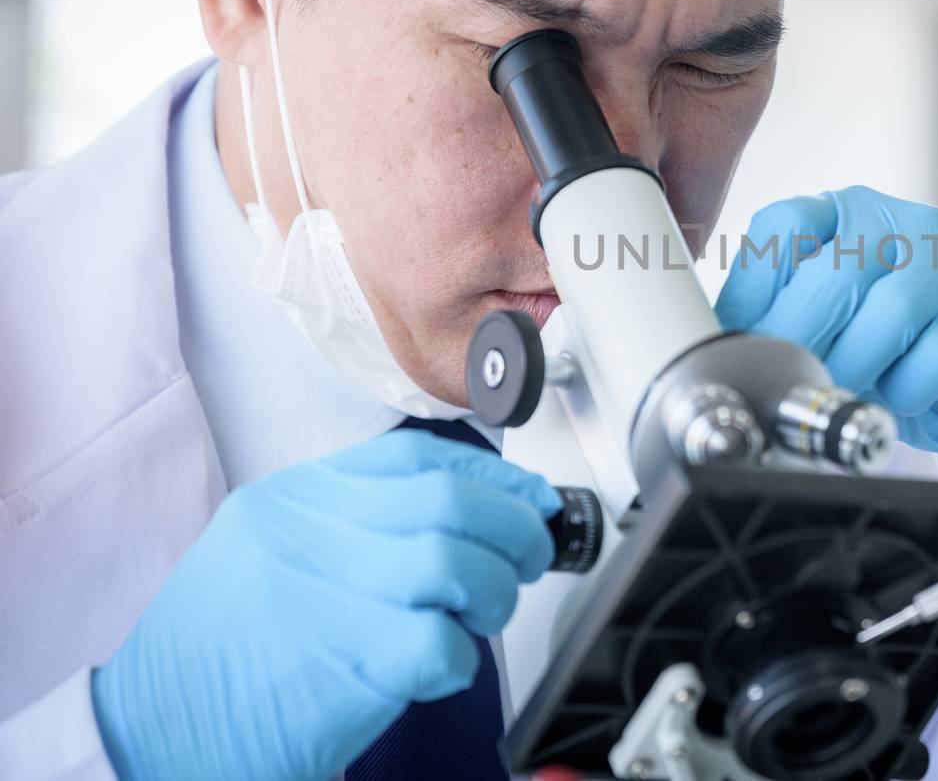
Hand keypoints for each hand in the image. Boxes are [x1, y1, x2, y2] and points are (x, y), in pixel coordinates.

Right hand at [91, 430, 560, 780]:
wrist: (147, 741)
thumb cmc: (217, 662)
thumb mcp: (262, 557)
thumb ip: (348, 526)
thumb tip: (462, 516)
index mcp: (289, 501)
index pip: (416, 457)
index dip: (491, 474)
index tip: (527, 496)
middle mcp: (306, 534)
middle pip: (451, 499)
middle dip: (514, 527)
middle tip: (528, 558)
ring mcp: (326, 595)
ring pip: (458, 561)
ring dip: (495, 593)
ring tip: (483, 619)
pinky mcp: (347, 665)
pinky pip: (443, 643)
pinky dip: (461, 659)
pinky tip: (440, 672)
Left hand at [715, 186, 937, 482]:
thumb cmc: (898, 346)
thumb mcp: (833, 317)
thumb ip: (781, 313)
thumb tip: (719, 346)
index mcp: (848, 213)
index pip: (782, 226)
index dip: (751, 290)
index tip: (737, 342)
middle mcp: (901, 224)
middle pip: (831, 275)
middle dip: (797, 341)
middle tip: (784, 382)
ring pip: (884, 316)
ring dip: (853, 368)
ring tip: (844, 391)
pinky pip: (930, 360)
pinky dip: (903, 392)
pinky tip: (901, 395)